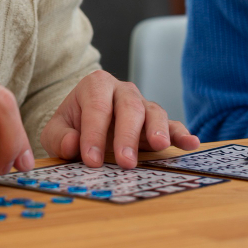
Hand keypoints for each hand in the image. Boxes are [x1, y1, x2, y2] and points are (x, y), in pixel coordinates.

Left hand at [40, 70, 199, 168]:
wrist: (85, 123)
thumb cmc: (73, 126)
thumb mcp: (57, 131)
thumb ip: (59, 137)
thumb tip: (73, 144)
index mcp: (96, 86)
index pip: (97, 107)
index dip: (94, 133)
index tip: (91, 160)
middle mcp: (122, 90)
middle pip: (129, 107)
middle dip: (127, 135)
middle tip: (125, 161)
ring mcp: (142, 104)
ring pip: (153, 111)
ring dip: (157, 129)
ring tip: (159, 146)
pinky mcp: (156, 121)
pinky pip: (172, 124)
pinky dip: (181, 133)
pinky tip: (190, 144)